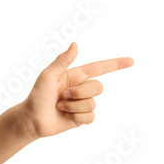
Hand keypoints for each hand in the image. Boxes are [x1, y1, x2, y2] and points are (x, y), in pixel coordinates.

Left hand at [18, 42, 133, 140]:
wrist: (32, 119)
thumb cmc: (37, 96)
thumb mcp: (47, 76)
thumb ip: (62, 61)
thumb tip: (75, 44)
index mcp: (75, 76)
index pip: (100, 68)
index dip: (116, 64)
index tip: (131, 61)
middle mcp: (81, 88)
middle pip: (98, 87)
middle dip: (79, 93)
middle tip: (61, 96)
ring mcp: (82, 103)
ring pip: (92, 103)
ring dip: (74, 106)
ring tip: (59, 106)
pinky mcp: (82, 117)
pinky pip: (90, 116)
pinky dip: (76, 117)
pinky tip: (65, 116)